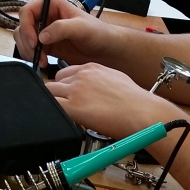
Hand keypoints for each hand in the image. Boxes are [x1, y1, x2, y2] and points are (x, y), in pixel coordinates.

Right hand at [15, 0, 94, 65]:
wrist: (105, 50)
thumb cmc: (97, 33)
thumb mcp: (81, 27)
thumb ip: (61, 29)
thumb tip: (41, 37)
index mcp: (51, 5)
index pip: (27, 11)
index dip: (26, 26)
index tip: (34, 42)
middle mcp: (45, 16)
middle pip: (22, 26)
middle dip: (26, 42)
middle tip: (37, 54)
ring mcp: (44, 31)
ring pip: (24, 39)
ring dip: (28, 51)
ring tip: (41, 61)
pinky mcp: (46, 45)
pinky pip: (31, 50)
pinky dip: (32, 57)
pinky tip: (42, 63)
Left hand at [52, 62, 173, 135]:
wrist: (140, 112)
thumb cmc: (134, 100)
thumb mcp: (115, 79)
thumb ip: (98, 80)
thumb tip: (93, 89)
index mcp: (90, 68)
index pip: (64, 73)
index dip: (63, 87)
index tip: (67, 96)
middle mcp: (81, 76)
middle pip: (54, 83)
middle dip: (56, 96)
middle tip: (66, 109)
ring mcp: (75, 90)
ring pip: (50, 94)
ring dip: (54, 105)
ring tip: (67, 116)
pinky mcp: (74, 106)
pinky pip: (52, 107)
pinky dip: (53, 114)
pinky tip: (62, 120)